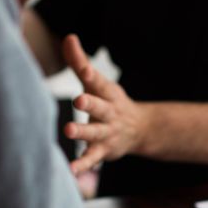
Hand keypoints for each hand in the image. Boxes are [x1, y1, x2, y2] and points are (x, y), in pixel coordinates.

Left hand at [62, 35, 146, 174]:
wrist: (139, 130)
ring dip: (83, 132)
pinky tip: (71, 170)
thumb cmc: (109, 102)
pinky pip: (92, 159)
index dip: (91, 75)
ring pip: (95, 133)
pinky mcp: (103, 151)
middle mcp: (109, 113)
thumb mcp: (97, 83)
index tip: (83, 70)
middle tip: (79, 99)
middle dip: (90, 103)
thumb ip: (80, 62)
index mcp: (107, 94)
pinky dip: (82, 165)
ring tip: (70, 130)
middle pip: (100, 107)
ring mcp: (107, 133)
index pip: (99, 82)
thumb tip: (68, 37)